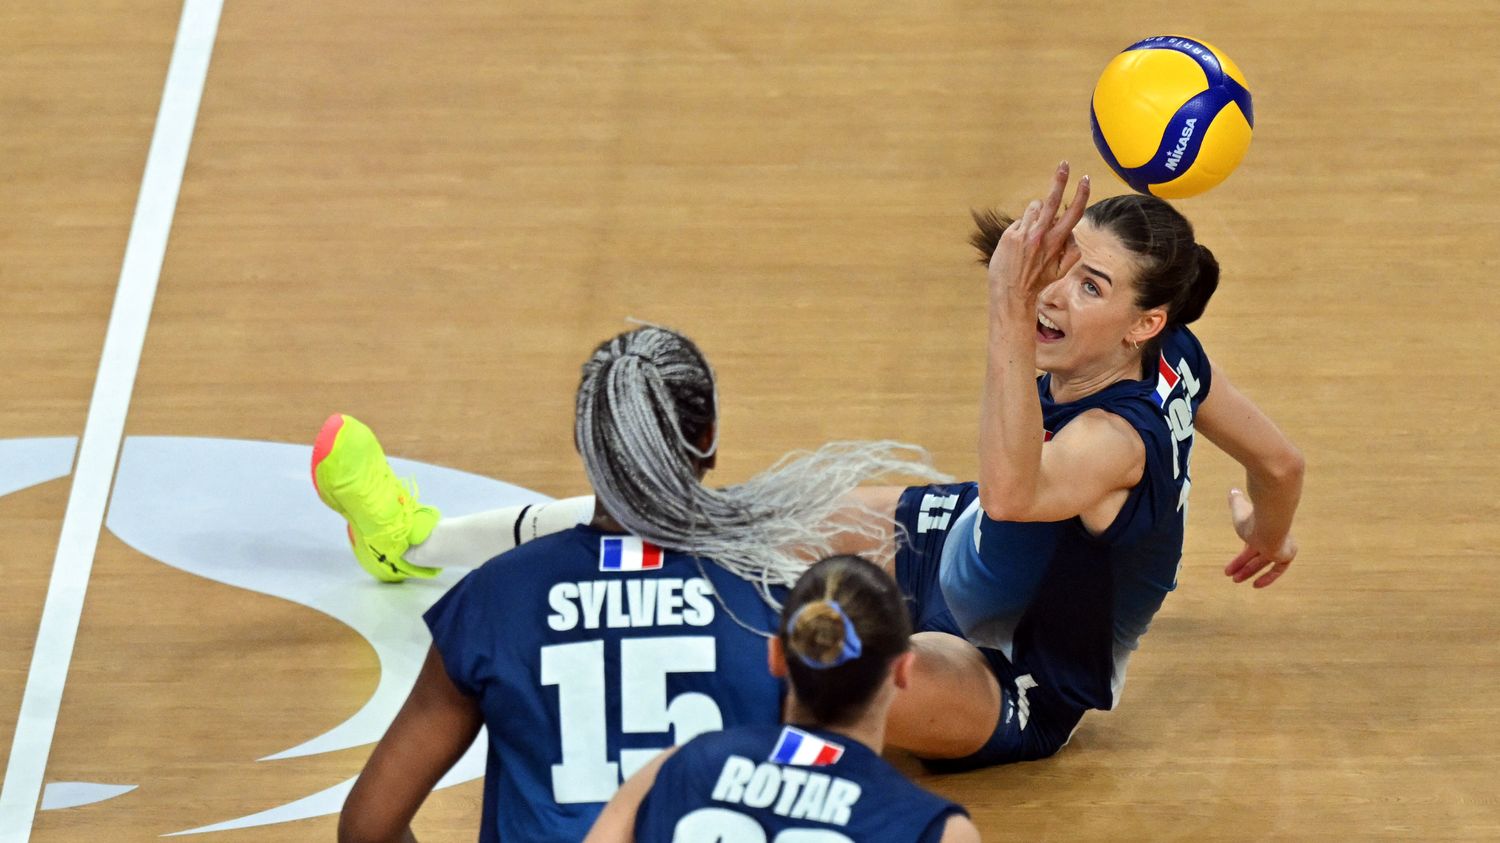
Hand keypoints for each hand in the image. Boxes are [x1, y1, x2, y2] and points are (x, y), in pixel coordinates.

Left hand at [988, 162, 1089, 303]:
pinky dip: (1022, 228)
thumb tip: (1072, 232)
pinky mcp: (1010, 235)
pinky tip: (1018, 245)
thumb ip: (1072, 251)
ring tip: (1031, 237)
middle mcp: (1042, 236)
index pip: (1074, 213)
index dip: (1081, 195)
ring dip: (1036, 215)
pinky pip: (1020, 221)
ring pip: (1034, 209)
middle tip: (1064, 164)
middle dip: (1061, 180)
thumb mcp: (1061, 270)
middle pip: (1054, 200)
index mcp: (1058, 243)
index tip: (1085, 179)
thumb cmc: (1037, 281)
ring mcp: (1025, 234)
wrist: (1011, 294)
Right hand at [1223, 488, 1297, 587]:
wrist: (1269, 521)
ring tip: (1236, 580)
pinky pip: (1277, 570)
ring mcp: (1279, 547)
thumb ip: (1236, 501)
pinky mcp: (1284, 555)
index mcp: (1263, 528)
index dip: (1244, 553)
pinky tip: (1256, 584)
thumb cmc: (1253, 515)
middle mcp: (1273, 538)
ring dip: (1249, 572)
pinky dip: (1268, 578)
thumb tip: (1233, 491)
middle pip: (1257, 555)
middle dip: (1243, 566)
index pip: (1254, 543)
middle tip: (1231, 575)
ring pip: (1263, 563)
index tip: (1234, 561)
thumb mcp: (1239, 508)